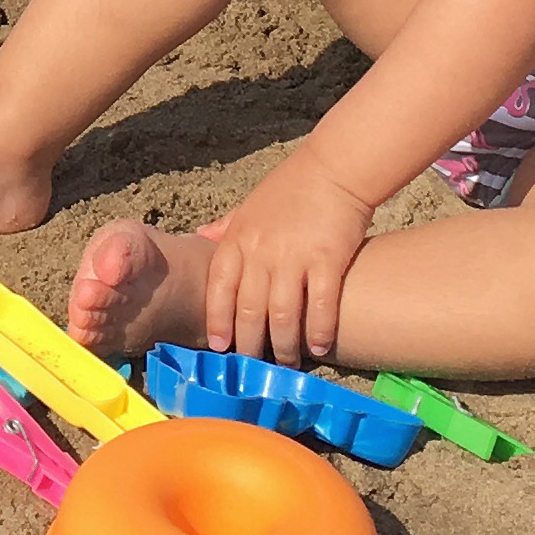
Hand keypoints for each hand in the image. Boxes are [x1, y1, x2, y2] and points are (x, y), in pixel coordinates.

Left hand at [197, 154, 374, 367]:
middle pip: (248, 309)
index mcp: (239, 238)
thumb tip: (200, 237)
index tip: (218, 345)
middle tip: (255, 365)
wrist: (334, 169)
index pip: (219, 287)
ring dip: (283, 346)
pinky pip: (320, 307)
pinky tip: (318, 347)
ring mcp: (293, 257)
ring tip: (288, 363)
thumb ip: (226, 227)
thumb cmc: (290, 187)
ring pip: (281, 316)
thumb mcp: (249, 205)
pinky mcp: (327, 261)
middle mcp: (261, 251)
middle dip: (249, 343)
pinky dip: (317, 331)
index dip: (217, 320)